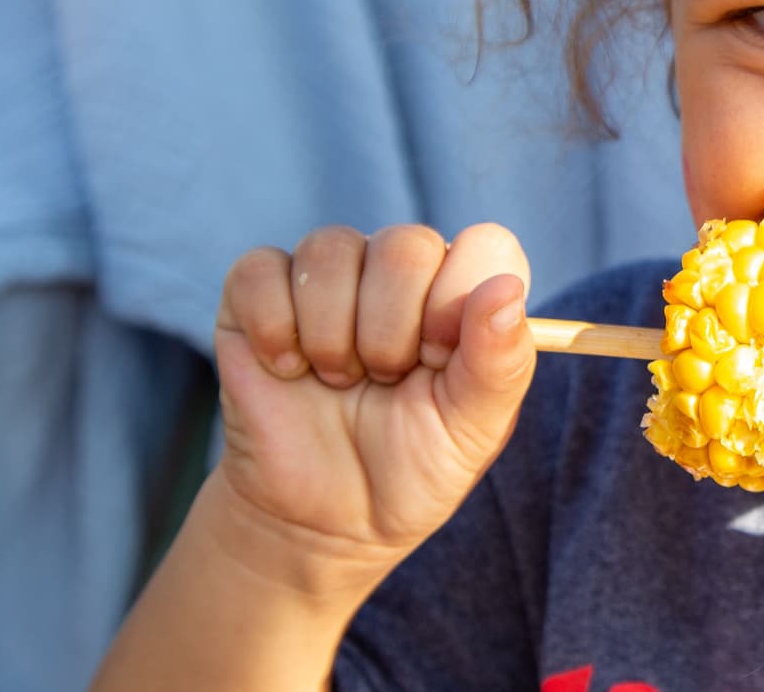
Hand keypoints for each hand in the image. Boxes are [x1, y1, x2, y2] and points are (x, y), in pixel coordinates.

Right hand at [210, 223, 536, 589]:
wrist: (325, 518)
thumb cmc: (413, 466)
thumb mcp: (473, 429)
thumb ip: (500, 360)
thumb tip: (505, 289)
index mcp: (463, 291)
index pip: (485, 245)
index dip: (460, 304)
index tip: (440, 361)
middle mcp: (400, 271)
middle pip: (405, 247)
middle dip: (392, 333)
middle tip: (386, 381)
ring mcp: (329, 276)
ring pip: (330, 250)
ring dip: (333, 335)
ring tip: (339, 382)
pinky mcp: (259, 293)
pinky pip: (259, 270)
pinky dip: (274, 329)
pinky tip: (288, 371)